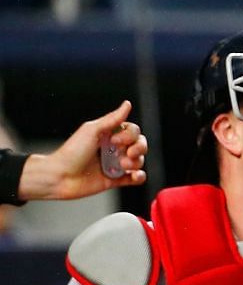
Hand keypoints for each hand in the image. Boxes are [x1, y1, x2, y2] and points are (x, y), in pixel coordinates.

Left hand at [17, 102, 148, 200]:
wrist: (60, 176)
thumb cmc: (71, 153)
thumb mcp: (92, 130)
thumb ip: (112, 118)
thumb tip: (126, 104)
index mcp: (109, 135)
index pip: (133, 131)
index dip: (129, 135)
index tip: (115, 140)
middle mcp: (113, 149)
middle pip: (140, 144)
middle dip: (139, 148)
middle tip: (128, 153)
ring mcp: (115, 164)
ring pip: (139, 160)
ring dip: (136, 162)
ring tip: (122, 166)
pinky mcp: (116, 179)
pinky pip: (136, 178)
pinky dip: (139, 176)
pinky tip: (134, 175)